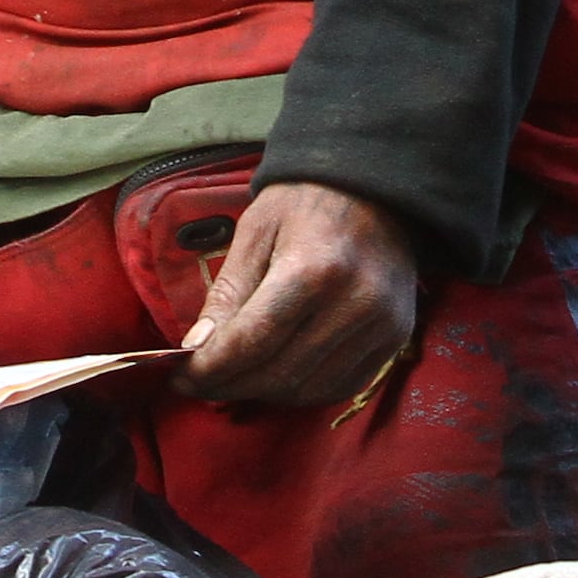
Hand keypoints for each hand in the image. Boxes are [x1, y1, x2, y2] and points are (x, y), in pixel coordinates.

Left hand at [178, 180, 421, 404]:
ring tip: (234, 376)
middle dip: (230, 385)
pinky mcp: (395, 339)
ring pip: (308, 389)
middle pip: (279, 373)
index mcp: (314, 268)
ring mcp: (382, 326)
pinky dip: (301, 390)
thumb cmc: (307, 200)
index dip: (210, 369)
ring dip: (263, 391)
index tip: (181, 377)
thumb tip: (197, 348)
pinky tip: (276, 373)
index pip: (252, 341)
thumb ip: (228, 292)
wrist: (375, 186)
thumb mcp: (256, 230)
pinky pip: (339, 386)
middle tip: (200, 382)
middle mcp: (355, 303)